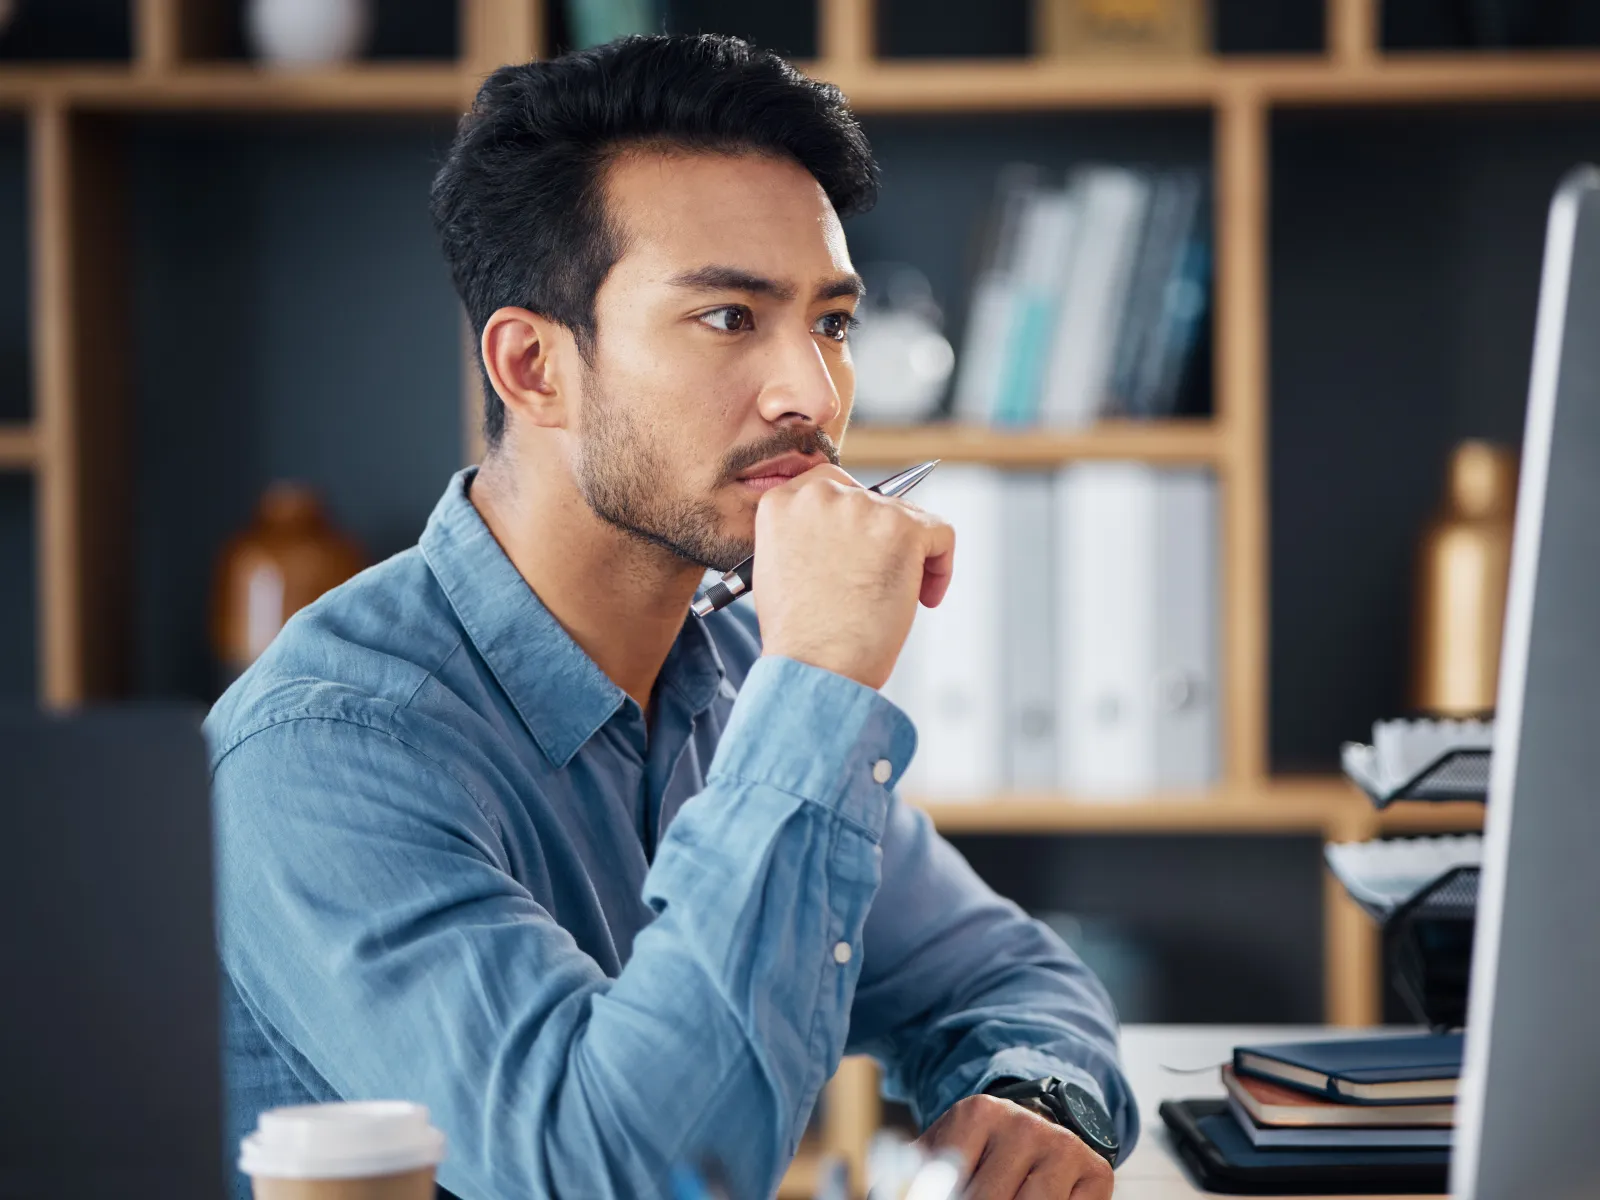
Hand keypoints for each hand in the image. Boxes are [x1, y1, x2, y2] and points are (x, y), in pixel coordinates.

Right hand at [752, 463, 953, 690]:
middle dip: (879, 541)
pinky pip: (941, 534)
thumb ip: (803, 535)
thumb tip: (845, 531)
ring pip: (908, 519)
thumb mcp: (777, 569)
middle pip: (872, 501)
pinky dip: (941, 567)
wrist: (814, 667)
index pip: (830, 486)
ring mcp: (863, 509)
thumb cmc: (799, 636)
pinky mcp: (903, 528)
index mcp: (783, 502)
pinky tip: (923, 597)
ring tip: (894, 598)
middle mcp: (819, 496)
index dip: (852, 522)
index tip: (859, 551)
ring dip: (909, 557)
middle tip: (876, 581)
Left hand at [918, 1094, 1115, 1198]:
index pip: (949, 1177)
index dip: (944, 1197)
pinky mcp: (1096, 1172)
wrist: (1040, 1131)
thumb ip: (912, 1171)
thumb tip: (880, 1192)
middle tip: (973, 1199)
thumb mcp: (944, 1149)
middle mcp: (1024, 1124)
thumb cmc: (982, 1151)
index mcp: (978, 1113)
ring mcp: (1063, 1147)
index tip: (943, 1199)